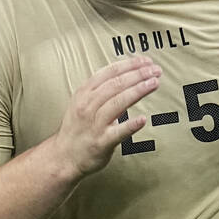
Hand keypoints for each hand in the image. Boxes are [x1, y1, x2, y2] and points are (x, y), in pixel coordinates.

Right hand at [51, 56, 161, 177]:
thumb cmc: (77, 128)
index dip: (129, 65)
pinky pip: (118, 132)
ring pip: (118, 102)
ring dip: (137, 91)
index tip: (145, 61)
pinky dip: (131, 125)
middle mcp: (88, 106)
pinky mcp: (101, 142)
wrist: (63, 157)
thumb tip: (127, 78)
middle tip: (155, 70)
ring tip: (153, 83)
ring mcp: (94, 124)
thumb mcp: (82, 103)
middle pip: (116, 84)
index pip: (109, 72)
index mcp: (84, 93)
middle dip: (138, 74)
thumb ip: (102, 90)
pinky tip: (143, 119)